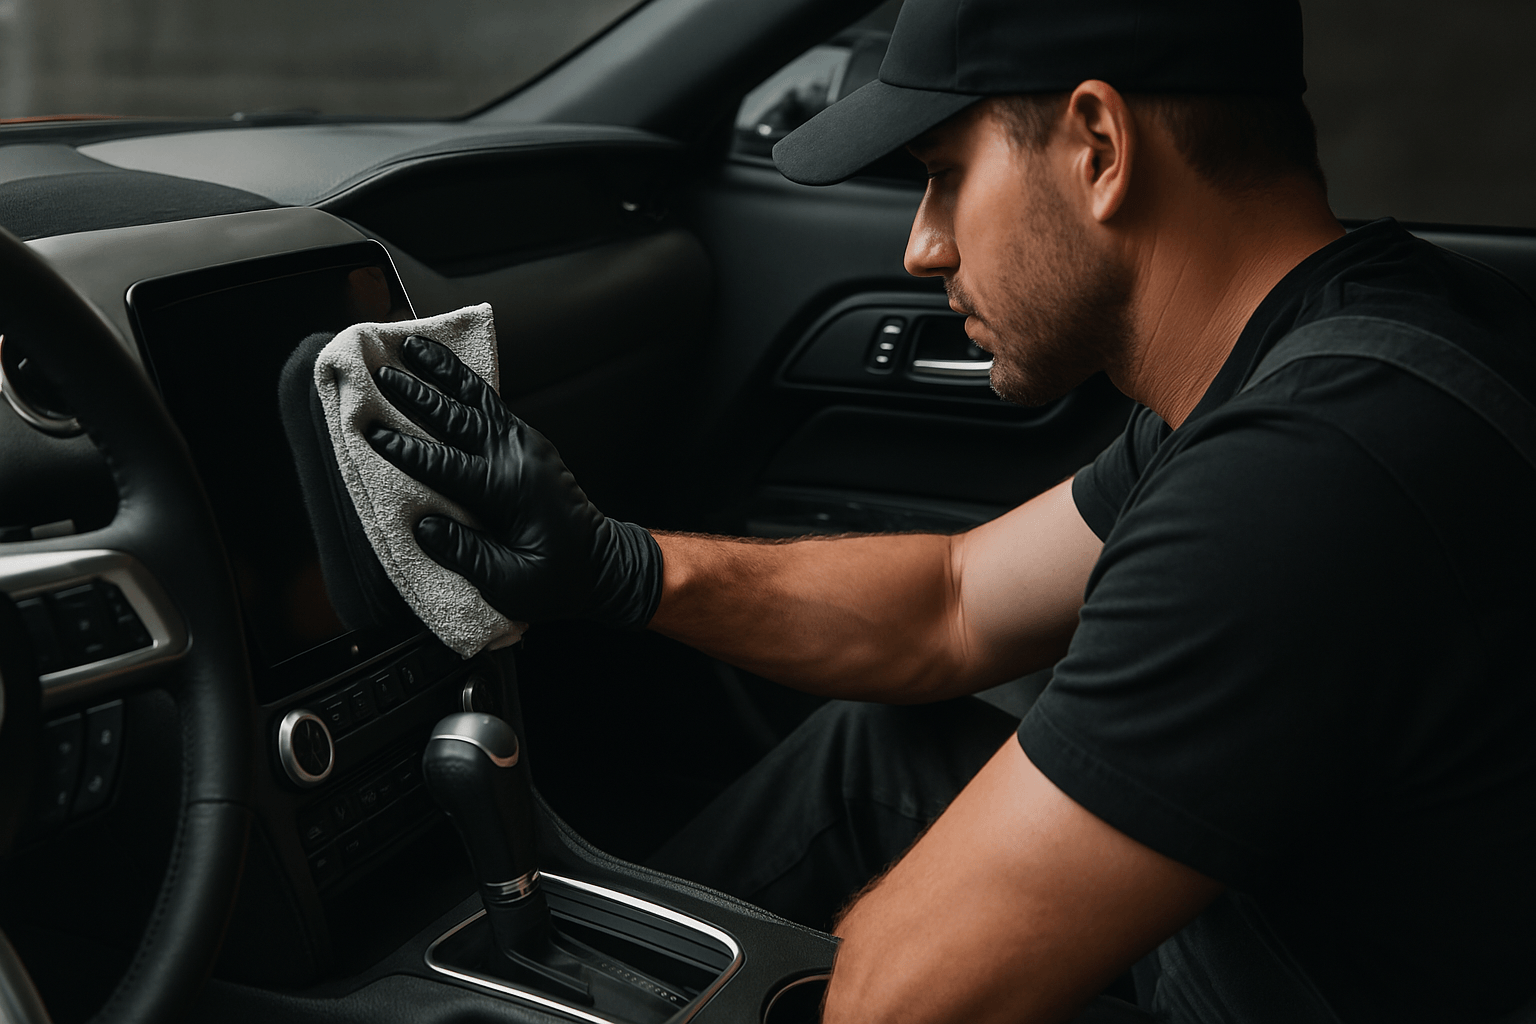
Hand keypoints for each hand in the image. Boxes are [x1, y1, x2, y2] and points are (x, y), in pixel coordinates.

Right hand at [365, 335, 661, 627]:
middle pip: (459, 419)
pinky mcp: (529, 443)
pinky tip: (445, 368)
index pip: (448, 465)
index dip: (407, 450)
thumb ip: (466, 555)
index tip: (372, 434)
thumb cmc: (559, 579)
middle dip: (417, 395)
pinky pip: (491, 405)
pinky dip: (464, 383)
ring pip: (477, 400)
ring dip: (442, 372)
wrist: (605, 565)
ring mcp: (527, 444)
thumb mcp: (512, 583)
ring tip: (411, 345)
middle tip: (381, 374)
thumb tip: (423, 526)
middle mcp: (518, 457)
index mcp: (510, 490)